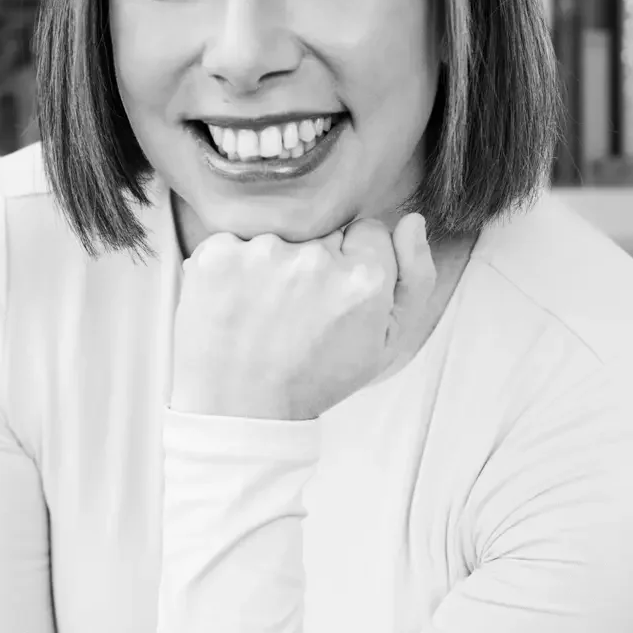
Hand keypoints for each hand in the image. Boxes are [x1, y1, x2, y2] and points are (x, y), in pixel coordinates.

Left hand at [168, 214, 436, 420]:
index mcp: (365, 278)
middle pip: (322, 231)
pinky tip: (233, 305)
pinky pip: (232, 242)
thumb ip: (415, 278)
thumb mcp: (386, 343)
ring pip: (277, 235)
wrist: (241, 412)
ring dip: (271, 263)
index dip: (353, 263)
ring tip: (263, 312)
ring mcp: (262, 254)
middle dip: (314, 261)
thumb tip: (411, 221)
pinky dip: (231, 268)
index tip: (334, 296)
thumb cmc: (317, 378)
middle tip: (297, 311)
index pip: (368, 230)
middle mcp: (315, 260)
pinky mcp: (217, 256)